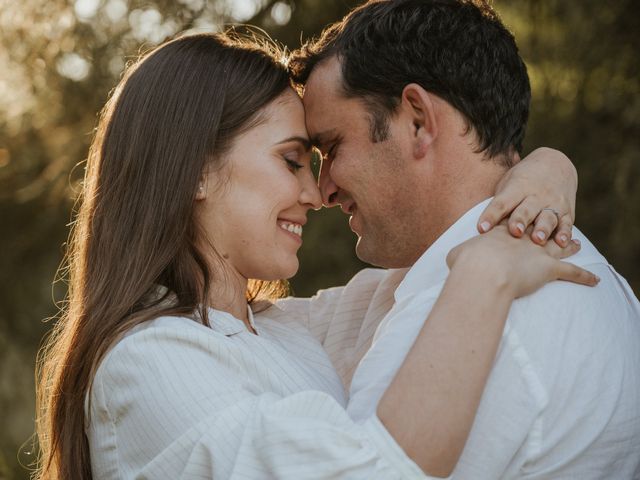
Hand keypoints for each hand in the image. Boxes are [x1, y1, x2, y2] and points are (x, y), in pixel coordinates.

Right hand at [447, 225, 598, 299]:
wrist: (483, 269)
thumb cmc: (467, 262)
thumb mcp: (456, 255)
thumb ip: (459, 254)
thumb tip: (451, 258)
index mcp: (502, 232)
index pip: (513, 222)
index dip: (519, 220)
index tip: (523, 218)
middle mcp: (524, 237)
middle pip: (539, 227)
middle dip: (547, 225)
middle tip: (554, 223)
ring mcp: (539, 251)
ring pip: (558, 245)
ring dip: (568, 245)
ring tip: (576, 244)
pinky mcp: (550, 268)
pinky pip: (572, 273)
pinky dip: (584, 277)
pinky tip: (594, 281)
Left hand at [477, 147, 576, 246]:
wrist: (555, 164)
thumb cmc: (522, 180)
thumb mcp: (508, 184)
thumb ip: (499, 203)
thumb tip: (480, 228)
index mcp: (517, 187)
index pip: (501, 202)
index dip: (491, 215)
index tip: (481, 228)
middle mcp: (536, 195)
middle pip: (526, 209)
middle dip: (520, 220)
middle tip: (514, 231)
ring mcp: (553, 203)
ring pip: (548, 217)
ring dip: (543, 229)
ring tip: (538, 239)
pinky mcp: (567, 212)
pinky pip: (566, 223)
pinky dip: (565, 233)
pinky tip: (562, 242)